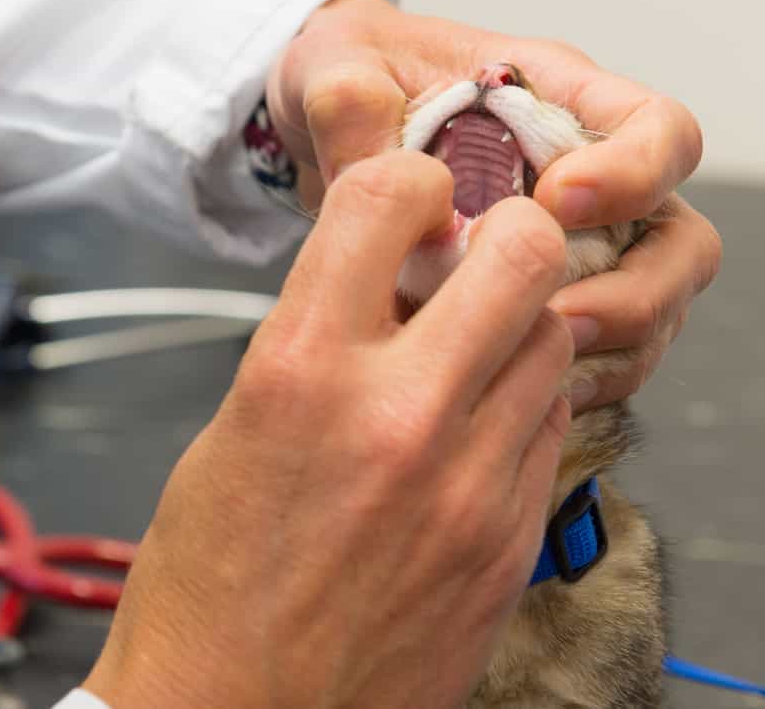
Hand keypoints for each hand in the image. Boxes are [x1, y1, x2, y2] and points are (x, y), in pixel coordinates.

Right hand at [84, 152, 575, 708]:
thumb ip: (317, 339)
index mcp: (298, 371)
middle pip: (523, 254)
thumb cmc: (209, 586)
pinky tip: (480, 426)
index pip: (389, 197)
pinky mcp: (507, 543)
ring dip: (521, 326)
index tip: (411, 197)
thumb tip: (391, 278)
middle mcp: (394, 415)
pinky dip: (526, 407)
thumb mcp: (233, 429)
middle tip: (480, 253)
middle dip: (509, 234)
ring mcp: (466, 485)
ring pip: (554, 339)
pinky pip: (552, 428)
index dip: (408, 177)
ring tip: (473, 351)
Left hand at [266, 0, 721, 409]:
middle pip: (680, 240)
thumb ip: (348, 98)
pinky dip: (578, 381)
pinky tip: (518, 395)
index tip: (557, 202)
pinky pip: (605, 356)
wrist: (324, 133)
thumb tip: (368, 137)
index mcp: (560, 99)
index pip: (657, 130)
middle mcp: (592, 175)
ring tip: (537, 368)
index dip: (634, 171)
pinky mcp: (553, 304)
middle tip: (557, 313)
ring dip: (613, 345)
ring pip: (656, 307)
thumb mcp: (334, 69)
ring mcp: (584, 246)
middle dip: (639, 288)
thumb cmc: (352, 80)